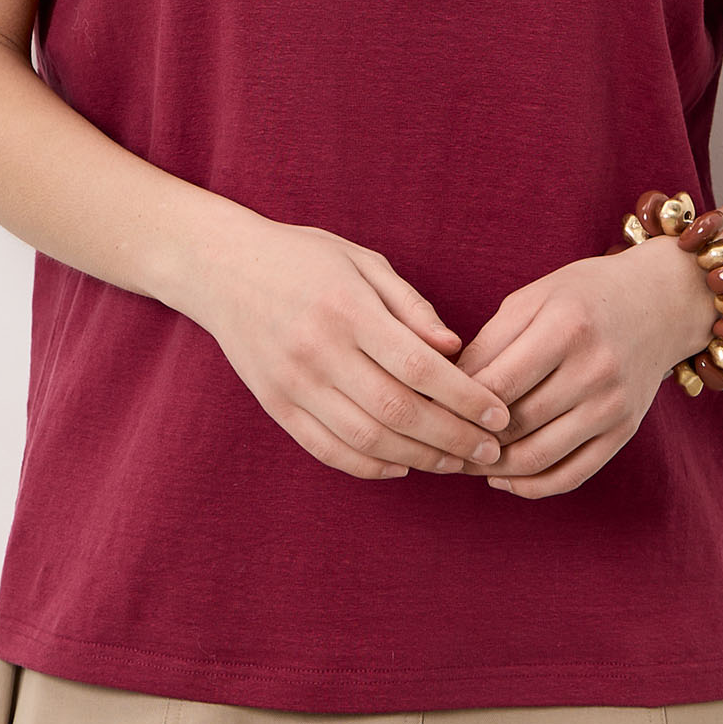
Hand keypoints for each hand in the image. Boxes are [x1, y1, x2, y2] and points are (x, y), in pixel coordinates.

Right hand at [195, 216, 510, 481]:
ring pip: (366, 439)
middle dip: (453, 438)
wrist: (223, 268)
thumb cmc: (303, 257)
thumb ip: (411, 306)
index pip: (420, 368)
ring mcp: (293, 383)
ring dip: (419, 459)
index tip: (500, 414)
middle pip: (398, 411)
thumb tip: (455, 350)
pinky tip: (403, 466)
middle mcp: (319, 350)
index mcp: (348, 310)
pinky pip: (327, 450)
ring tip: (456, 463)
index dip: (466, 398)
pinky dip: (369, 466)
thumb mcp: (363, 261)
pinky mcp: (275, 406)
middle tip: (490, 451)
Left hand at [450, 240, 717, 497]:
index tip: (428, 410)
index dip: (458, 404)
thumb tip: (446, 390)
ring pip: (539, 457)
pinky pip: (572, 475)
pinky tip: (502, 477)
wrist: (660, 303)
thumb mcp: (532, 299)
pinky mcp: (624, 433)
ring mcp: (613, 406)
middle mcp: (595, 369)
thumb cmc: (583, 295)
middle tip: (434, 443)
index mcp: (566, 326)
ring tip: (462, 462)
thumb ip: (490, 343)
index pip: (498, 383)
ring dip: (493, 468)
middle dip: (468, 439)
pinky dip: (531, 485)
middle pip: (516, 424)